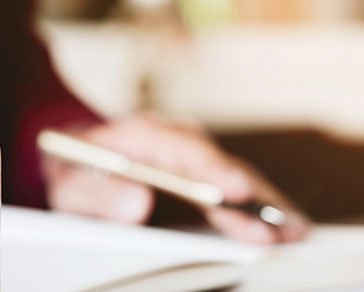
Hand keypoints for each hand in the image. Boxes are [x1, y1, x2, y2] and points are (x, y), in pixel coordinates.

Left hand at [43, 114, 311, 243]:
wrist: (74, 152)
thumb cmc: (72, 167)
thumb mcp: (68, 181)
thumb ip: (97, 192)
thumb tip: (137, 202)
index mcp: (142, 133)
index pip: (183, 149)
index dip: (213, 170)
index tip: (236, 190)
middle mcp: (175, 138)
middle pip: (220, 165)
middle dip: (253, 195)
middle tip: (281, 224)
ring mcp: (191, 153)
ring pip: (235, 176)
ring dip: (265, 203)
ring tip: (295, 230)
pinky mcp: (201, 171)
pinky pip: (234, 187)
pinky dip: (259, 207)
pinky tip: (282, 226)